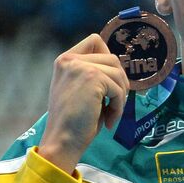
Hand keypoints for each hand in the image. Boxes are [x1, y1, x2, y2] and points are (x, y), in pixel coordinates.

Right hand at [35, 34, 128, 173]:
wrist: (62, 141)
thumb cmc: (74, 121)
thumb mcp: (81, 89)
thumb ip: (95, 73)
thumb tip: (121, 66)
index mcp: (65, 60)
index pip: (95, 41)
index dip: (108, 60)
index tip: (109, 83)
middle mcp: (69, 59)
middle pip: (113, 58)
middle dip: (119, 82)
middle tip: (113, 103)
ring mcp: (80, 67)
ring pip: (118, 72)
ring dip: (120, 96)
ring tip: (110, 113)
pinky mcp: (92, 78)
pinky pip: (119, 89)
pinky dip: (119, 106)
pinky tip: (108, 120)